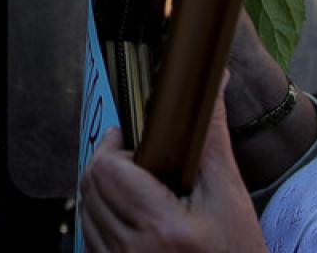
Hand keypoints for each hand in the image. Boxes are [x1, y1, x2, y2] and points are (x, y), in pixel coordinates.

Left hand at [77, 77, 267, 252]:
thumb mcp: (230, 198)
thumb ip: (211, 138)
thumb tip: (215, 81)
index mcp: (163, 228)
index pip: (107, 170)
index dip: (115, 147)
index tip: (134, 142)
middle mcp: (134, 251)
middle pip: (91, 187)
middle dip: (109, 166)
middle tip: (139, 164)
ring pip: (86, 212)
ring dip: (105, 194)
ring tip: (139, 192)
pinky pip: (90, 238)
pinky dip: (103, 221)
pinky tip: (133, 219)